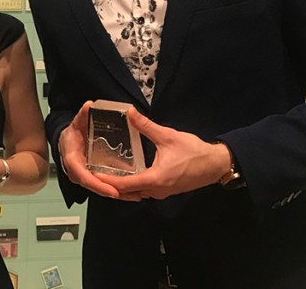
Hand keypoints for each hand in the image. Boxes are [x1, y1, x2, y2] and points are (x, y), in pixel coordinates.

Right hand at [58, 102, 138, 200]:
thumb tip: (88, 105)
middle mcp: (76, 171)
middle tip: (131, 194)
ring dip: (116, 194)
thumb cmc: (72, 132)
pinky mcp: (91, 178)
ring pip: (99, 189)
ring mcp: (83, 176)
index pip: (83, 176)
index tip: (113, 190)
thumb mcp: (78, 122)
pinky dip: (115, 190)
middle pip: (93, 186)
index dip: (98, 185)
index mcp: (72, 159)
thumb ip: (83, 114)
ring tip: (136, 195)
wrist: (66, 140)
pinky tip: (131, 192)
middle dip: (111, 192)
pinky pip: (102, 186)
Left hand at [97, 108, 229, 199]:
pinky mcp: (165, 191)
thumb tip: (129, 112)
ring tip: (103, 174)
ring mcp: (161, 193)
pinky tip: (123, 174)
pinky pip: (143, 191)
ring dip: (119, 187)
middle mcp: (155, 191)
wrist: (215, 165)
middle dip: (108, 185)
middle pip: (126, 193)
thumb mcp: (168, 136)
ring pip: (134, 194)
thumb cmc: (194, 151)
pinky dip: (131, 186)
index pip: (123, 185)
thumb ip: (146, 126)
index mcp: (154, 179)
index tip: (90, 175)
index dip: (105, 181)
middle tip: (91, 174)